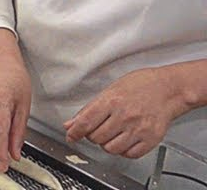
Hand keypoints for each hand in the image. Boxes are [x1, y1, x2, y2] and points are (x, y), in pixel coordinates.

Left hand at [65, 67, 190, 158]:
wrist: (169, 89)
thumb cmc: (140, 85)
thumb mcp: (110, 90)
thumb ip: (89, 109)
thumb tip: (71, 124)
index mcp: (111, 101)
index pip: (85, 122)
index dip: (74, 132)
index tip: (70, 136)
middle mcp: (124, 116)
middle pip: (96, 137)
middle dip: (92, 135)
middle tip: (98, 128)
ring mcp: (139, 129)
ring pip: (111, 149)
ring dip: (107, 144)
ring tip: (112, 134)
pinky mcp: (151, 139)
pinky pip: (130, 154)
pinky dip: (124, 150)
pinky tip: (125, 140)